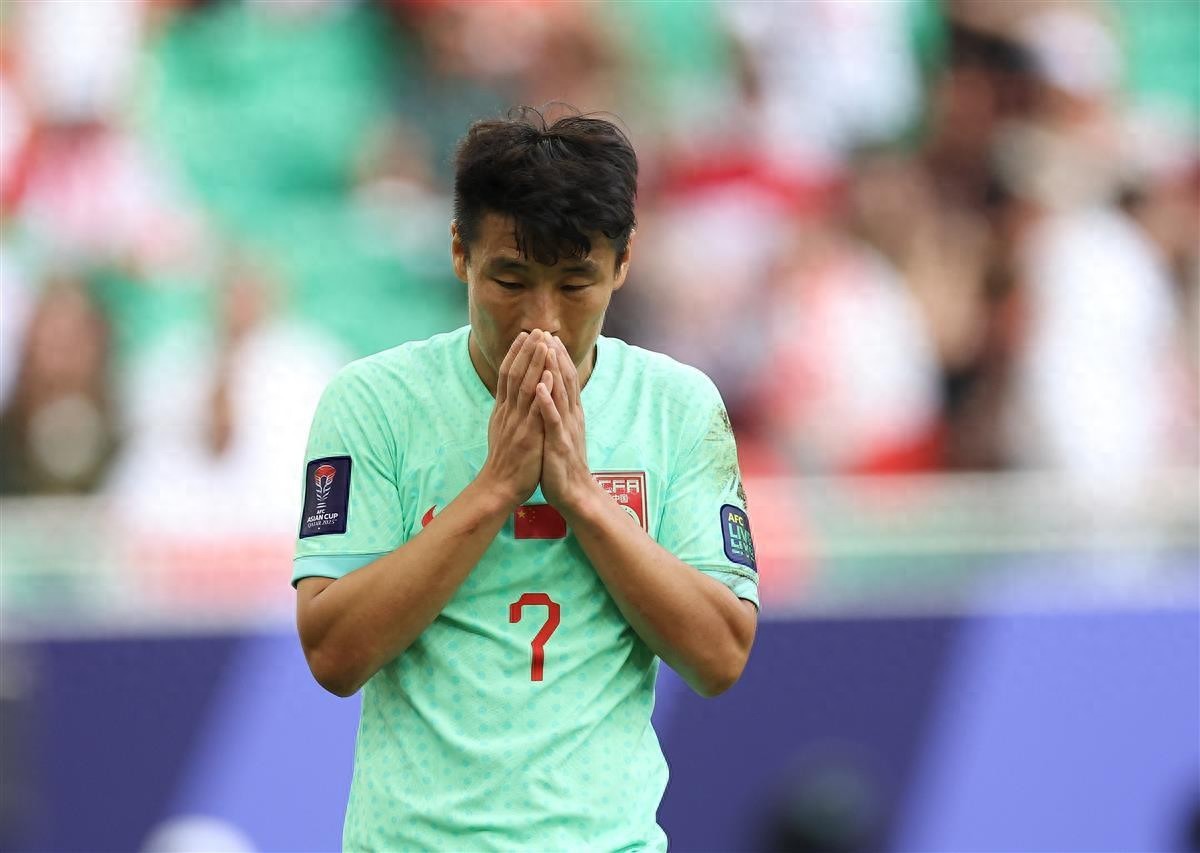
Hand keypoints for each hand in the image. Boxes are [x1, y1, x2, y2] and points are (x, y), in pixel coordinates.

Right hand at [479, 330, 554, 508]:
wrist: (499, 488)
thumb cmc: (505, 463)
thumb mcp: (502, 432)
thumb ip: (507, 413)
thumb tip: (508, 397)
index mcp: (503, 411)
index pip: (507, 375)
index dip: (515, 354)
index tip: (524, 335)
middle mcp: (508, 412)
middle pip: (515, 374)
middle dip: (526, 350)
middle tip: (536, 329)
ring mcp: (517, 422)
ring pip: (525, 386)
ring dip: (534, 362)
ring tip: (543, 342)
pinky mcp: (527, 434)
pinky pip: (534, 408)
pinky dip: (541, 389)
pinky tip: (548, 373)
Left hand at [535, 335, 592, 512]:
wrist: (574, 492)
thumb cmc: (563, 463)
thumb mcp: (561, 431)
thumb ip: (559, 411)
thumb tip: (553, 394)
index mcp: (570, 413)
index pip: (565, 379)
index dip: (558, 357)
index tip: (549, 336)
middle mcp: (571, 416)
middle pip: (565, 380)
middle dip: (556, 356)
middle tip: (548, 333)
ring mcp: (566, 428)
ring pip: (561, 394)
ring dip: (553, 370)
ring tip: (546, 349)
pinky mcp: (559, 443)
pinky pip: (552, 419)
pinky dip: (547, 401)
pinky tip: (540, 386)